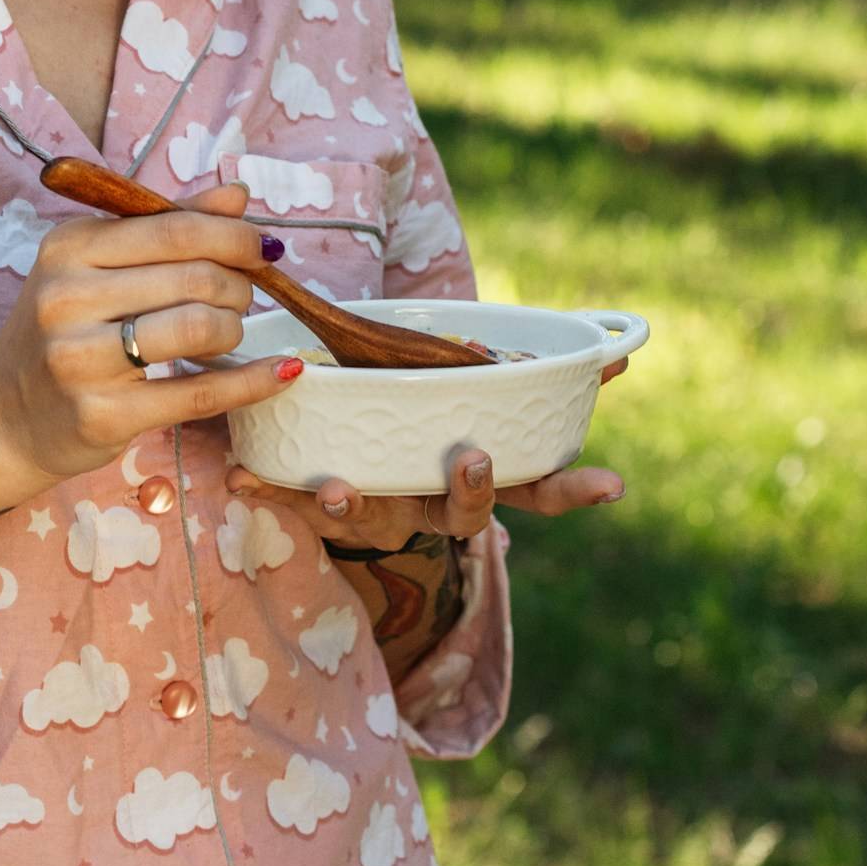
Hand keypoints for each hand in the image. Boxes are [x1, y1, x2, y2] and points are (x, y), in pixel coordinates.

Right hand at [0, 180, 304, 490]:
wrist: (5, 417)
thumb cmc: (63, 330)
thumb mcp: (96, 265)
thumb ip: (168, 226)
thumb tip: (240, 195)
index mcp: (69, 247)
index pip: (175, 229)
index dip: (233, 236)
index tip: (258, 248)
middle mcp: (68, 298)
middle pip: (194, 278)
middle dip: (238, 284)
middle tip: (241, 296)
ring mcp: (81, 360)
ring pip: (199, 328)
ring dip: (235, 327)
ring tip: (229, 330)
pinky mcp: (103, 415)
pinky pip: (200, 393)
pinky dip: (252, 380)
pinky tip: (282, 370)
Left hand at [223, 355, 629, 549]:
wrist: (350, 484)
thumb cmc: (428, 426)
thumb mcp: (484, 398)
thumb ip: (545, 374)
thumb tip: (621, 349)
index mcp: (476, 476)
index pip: (538, 491)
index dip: (575, 491)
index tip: (611, 483)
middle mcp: (430, 502)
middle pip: (461, 516)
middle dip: (469, 491)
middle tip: (473, 459)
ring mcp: (377, 508)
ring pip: (373, 516)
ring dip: (357, 502)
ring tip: (339, 485)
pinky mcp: (319, 504)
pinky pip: (294, 498)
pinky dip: (271, 485)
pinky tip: (244, 473)